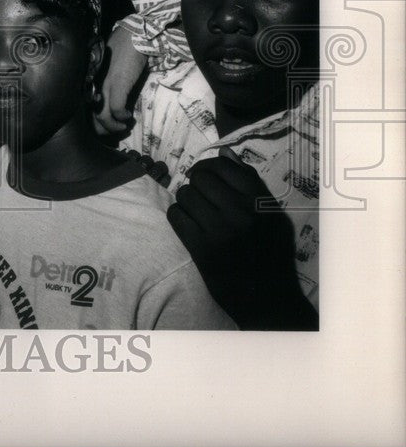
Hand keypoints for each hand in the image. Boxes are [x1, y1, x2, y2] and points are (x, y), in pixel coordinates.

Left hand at [93, 25, 146, 134]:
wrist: (136, 35)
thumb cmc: (125, 49)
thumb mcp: (112, 68)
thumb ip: (108, 82)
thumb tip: (112, 101)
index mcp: (92, 80)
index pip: (86, 106)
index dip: (94, 121)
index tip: (104, 127)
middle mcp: (95, 84)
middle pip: (92, 114)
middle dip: (102, 129)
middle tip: (114, 132)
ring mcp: (106, 84)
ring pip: (102, 116)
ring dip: (113, 127)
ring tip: (123, 127)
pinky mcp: (118, 84)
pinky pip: (116, 109)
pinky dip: (121, 116)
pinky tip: (128, 116)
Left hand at [167, 148, 316, 329]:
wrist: (264, 295)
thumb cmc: (269, 251)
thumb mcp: (270, 213)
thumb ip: (248, 180)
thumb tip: (223, 151)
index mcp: (259, 200)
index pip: (222, 165)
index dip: (209, 167)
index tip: (206, 177)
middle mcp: (239, 210)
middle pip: (199, 177)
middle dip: (196, 184)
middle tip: (202, 198)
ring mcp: (218, 229)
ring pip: (185, 194)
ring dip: (186, 201)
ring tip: (197, 213)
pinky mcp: (200, 246)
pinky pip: (175, 215)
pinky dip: (178, 217)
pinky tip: (189, 225)